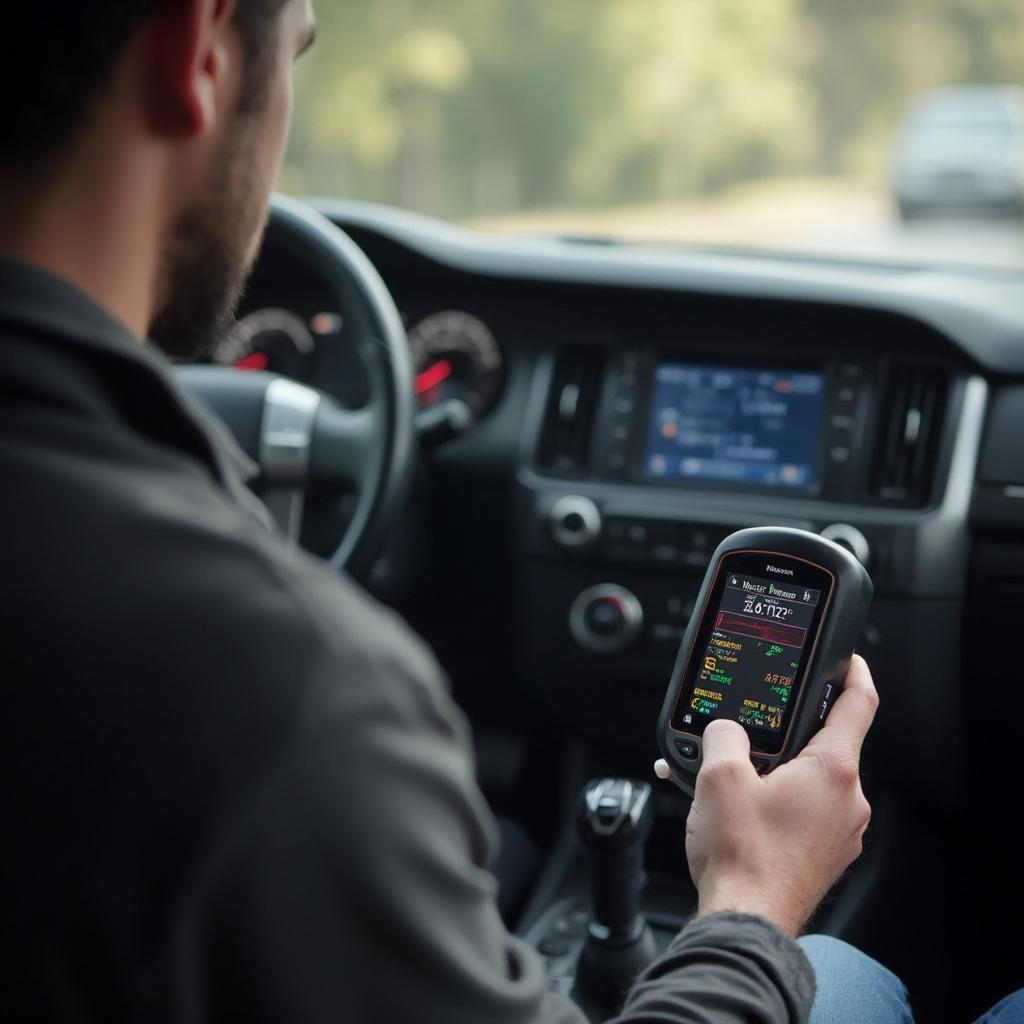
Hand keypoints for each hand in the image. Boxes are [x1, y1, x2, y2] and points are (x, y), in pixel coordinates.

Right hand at [682, 654, 877, 935]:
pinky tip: (738, 812)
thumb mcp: (717, 776)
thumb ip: (722, 734)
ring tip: (730, 782)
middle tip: (750, 733)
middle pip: (824, 744)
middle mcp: (846, 801)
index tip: (846, 660)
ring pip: (809, 782)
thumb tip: (724, 730)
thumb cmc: (742, 858)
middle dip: (784, 735)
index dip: (853, 672)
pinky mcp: (824, 855)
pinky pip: (804, 813)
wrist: (746, 921)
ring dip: (774, 773)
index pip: (859, 704)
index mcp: (832, 771)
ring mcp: (839, 832)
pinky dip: (775, 803)